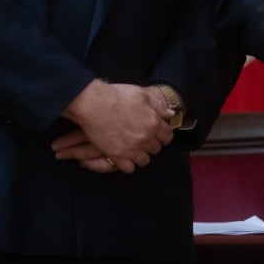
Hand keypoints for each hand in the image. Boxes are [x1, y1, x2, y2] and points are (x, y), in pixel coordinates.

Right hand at [57, 81, 172, 173]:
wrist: (93, 103)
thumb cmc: (117, 95)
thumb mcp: (141, 95)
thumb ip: (158, 106)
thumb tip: (170, 114)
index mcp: (153, 122)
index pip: (167, 136)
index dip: (163, 135)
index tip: (158, 134)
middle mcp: (145, 138)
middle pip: (156, 149)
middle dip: (152, 144)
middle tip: (143, 139)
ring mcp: (131, 148)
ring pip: (144, 160)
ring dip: (141, 155)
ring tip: (134, 149)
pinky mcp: (117, 155)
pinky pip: (129, 168)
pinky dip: (128, 164)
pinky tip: (125, 157)